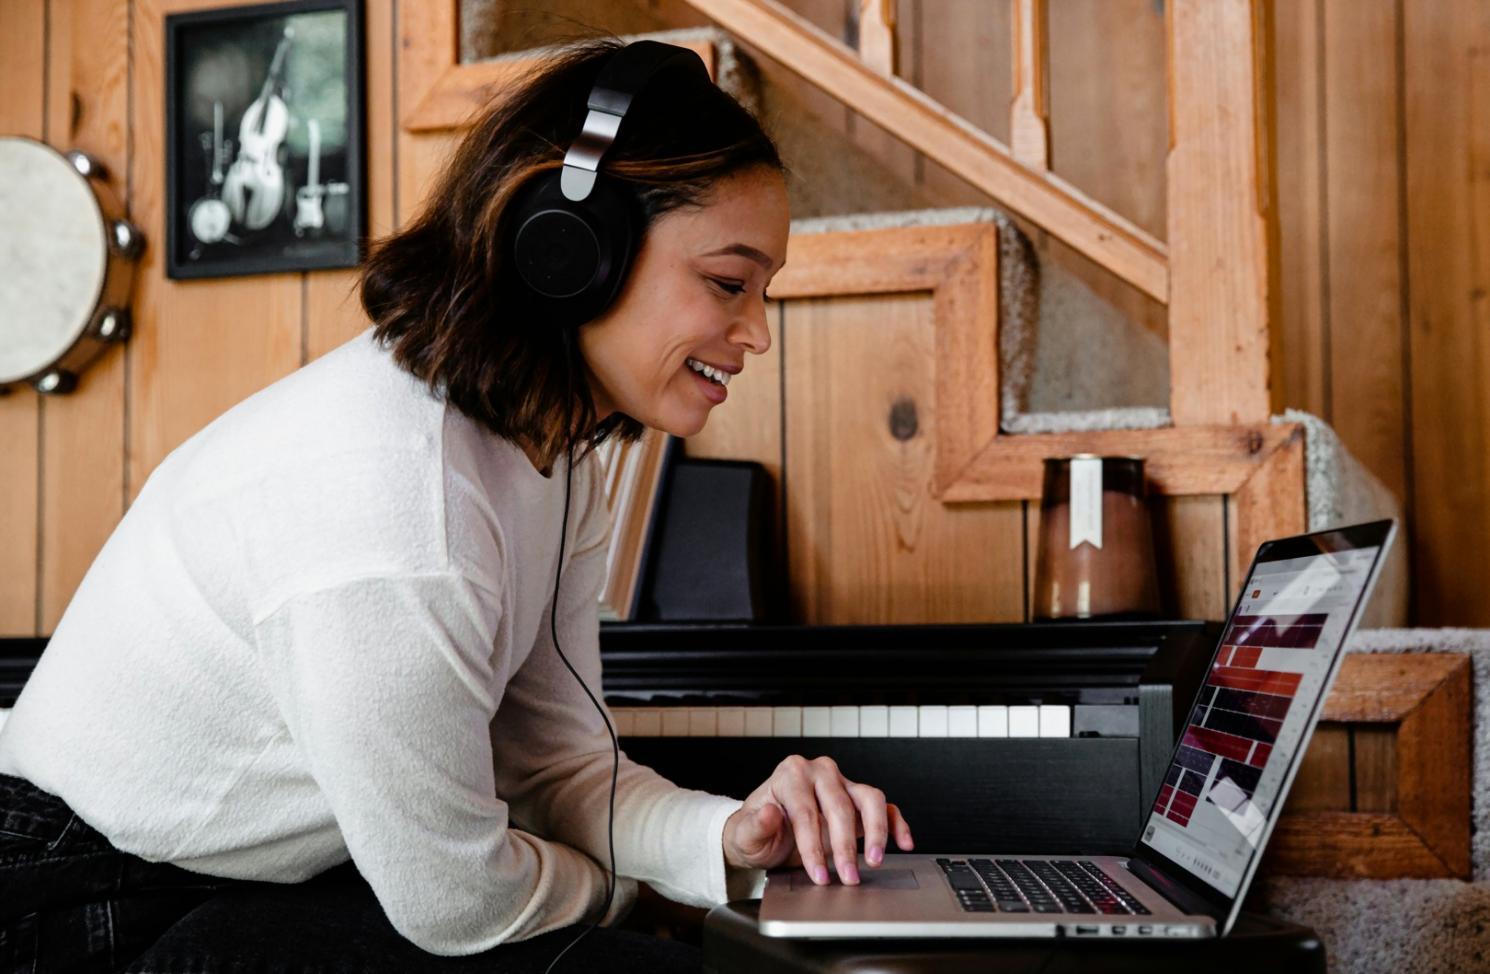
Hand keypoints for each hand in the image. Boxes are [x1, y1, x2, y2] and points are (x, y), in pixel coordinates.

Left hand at [721, 755, 913, 885]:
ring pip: (869, 799)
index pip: (806, 810)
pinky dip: (896, 824)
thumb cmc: (756, 833)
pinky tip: (903, 842)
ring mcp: (842, 784)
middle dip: (844, 846)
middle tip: (847, 877)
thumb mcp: (745, 835)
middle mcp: (819, 772)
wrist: (765, 835)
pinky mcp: (858, 799)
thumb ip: (754, 825)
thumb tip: (768, 813)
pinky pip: (885, 807)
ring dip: (875, 832)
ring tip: (873, 860)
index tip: (818, 872)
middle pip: (839, 806)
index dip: (813, 845)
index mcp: (790, 774)